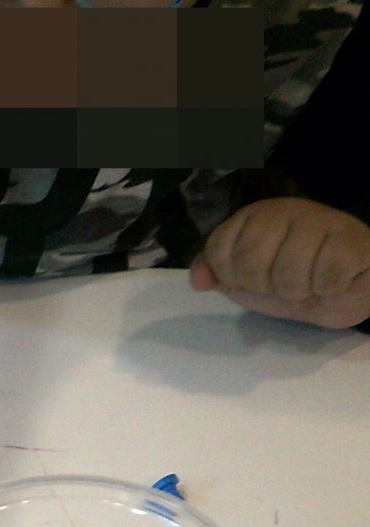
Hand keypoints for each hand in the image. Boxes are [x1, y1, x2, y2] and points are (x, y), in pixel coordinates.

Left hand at [190, 197, 369, 330]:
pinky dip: (328, 288)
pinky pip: (326, 276)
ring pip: (289, 272)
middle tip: (284, 282)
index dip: (233, 277)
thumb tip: (198, 279)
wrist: (346, 290)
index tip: (253, 278)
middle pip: (250, 261)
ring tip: (310, 282)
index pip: (219, 250)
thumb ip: (216, 274)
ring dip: (299, 291)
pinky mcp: (353, 238)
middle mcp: (286, 211)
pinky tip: (335, 280)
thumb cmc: (292, 280)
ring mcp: (322, 219)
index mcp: (254, 217)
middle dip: (265, 285)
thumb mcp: (245, 280)